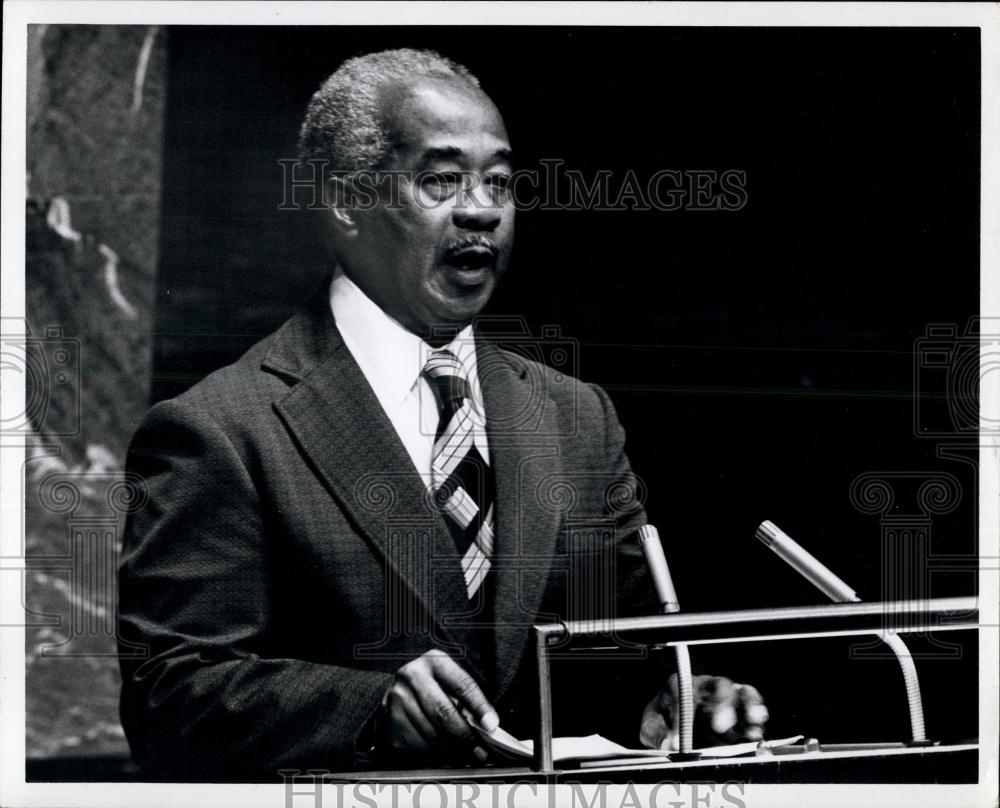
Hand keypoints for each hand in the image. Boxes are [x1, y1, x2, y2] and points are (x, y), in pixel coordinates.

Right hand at [382, 649, 498, 760]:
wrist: (398, 690)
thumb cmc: (433, 687)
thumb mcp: (449, 680)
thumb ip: (466, 698)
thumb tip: (487, 726)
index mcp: (434, 662)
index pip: (461, 684)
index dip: (479, 706)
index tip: (491, 725)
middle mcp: (412, 676)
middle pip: (442, 712)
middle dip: (464, 734)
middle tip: (480, 749)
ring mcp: (397, 699)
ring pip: (431, 733)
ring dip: (450, 747)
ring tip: (459, 749)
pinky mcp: (390, 722)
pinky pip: (416, 746)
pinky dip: (432, 752)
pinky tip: (438, 748)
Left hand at [639, 673, 767, 750]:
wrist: (672, 727)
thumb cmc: (661, 721)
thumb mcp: (651, 727)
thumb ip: (657, 734)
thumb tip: (669, 746)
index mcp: (679, 685)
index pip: (681, 692)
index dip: (680, 716)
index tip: (678, 742)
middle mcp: (706, 688)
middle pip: (720, 686)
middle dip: (723, 704)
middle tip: (720, 727)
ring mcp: (726, 700)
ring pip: (742, 693)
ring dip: (750, 706)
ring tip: (753, 722)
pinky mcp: (740, 716)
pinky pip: (753, 713)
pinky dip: (756, 722)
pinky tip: (755, 735)